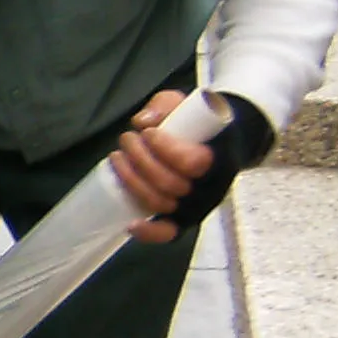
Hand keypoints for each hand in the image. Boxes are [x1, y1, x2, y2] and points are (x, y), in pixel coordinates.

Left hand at [114, 90, 220, 242]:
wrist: (220, 145)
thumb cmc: (199, 125)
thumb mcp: (186, 104)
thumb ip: (165, 105)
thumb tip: (142, 121)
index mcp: (220, 159)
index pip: (193, 163)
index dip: (165, 148)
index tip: (148, 132)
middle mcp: (210, 189)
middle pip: (170, 184)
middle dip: (141, 160)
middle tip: (128, 138)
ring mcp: (196, 206)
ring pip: (161, 203)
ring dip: (132, 180)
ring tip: (118, 156)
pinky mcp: (182, 218)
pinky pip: (169, 233)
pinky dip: (150, 233)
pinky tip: (131, 224)